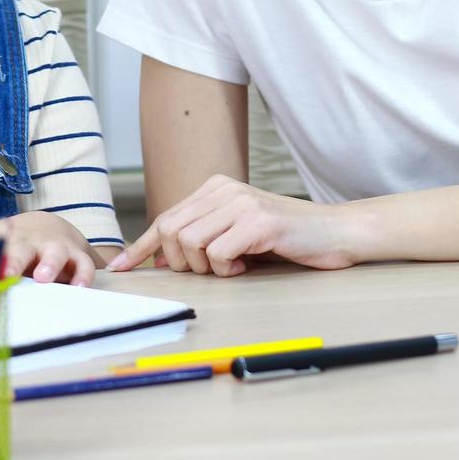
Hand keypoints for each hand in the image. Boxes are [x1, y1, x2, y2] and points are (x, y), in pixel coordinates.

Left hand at [0, 211, 100, 285]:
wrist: (48, 227)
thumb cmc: (11, 244)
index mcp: (4, 242)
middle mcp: (30, 243)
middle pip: (22, 248)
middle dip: (15, 260)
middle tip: (8, 273)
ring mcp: (54, 248)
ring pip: (55, 252)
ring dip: (51, 263)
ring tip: (44, 278)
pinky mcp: (76, 256)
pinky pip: (84, 264)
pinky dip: (84, 274)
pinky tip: (80, 287)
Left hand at [107, 175, 359, 276]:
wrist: (336, 232)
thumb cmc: (286, 239)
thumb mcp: (237, 235)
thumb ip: (203, 240)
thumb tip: (162, 260)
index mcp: (215, 189)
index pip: (165, 218)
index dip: (140, 246)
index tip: (121, 268)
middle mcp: (224, 190)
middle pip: (169, 231)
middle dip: (181, 262)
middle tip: (211, 270)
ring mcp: (240, 202)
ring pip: (189, 242)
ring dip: (206, 267)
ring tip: (234, 265)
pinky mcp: (257, 221)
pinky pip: (218, 253)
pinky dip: (228, 269)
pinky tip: (248, 264)